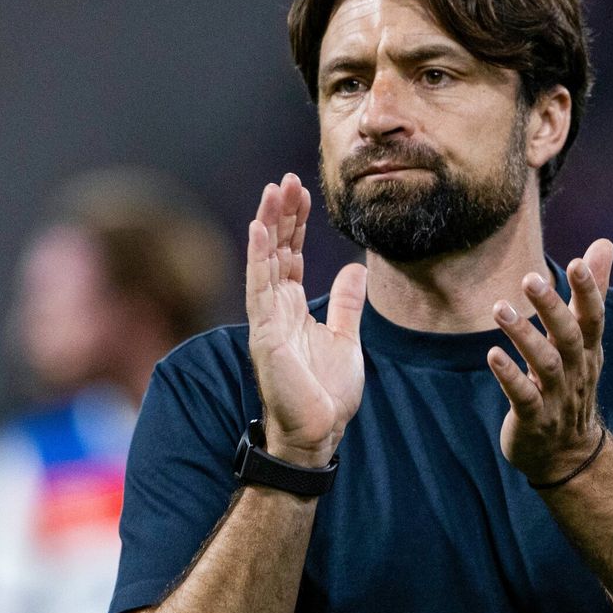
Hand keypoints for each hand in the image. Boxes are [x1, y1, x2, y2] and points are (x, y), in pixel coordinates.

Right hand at [245, 174, 367, 466]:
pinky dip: (258, 257)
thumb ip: (345, 304)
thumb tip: (354, 270)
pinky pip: (259, 289)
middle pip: (275, 251)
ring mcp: (267, 321)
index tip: (301, 192)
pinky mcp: (265, 335)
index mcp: (291, 309)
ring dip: (267, 226)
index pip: (289, 256)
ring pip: (264, 262)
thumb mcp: (345, 338)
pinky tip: (257, 228)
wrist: (319, 433)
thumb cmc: (326, 393)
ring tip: (273, 191)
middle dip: (280, 215)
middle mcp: (274, 310)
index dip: (295, 224)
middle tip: (287, 180)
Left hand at [487, 239, 612, 485]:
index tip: (577, 262)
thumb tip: (603, 244)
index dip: (589, 291)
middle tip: (529, 278)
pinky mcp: (534, 419)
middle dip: (552, 307)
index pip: (594, 317)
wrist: (567, 454)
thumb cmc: (572, 384)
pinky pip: (523, 396)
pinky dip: (509, 375)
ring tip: (500, 309)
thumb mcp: (585, 340)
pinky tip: (492, 355)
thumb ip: (592, 293)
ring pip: (546, 364)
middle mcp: (577, 371)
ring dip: (524, 336)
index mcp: (589, 350)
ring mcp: (557, 397)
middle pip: (570, 336)